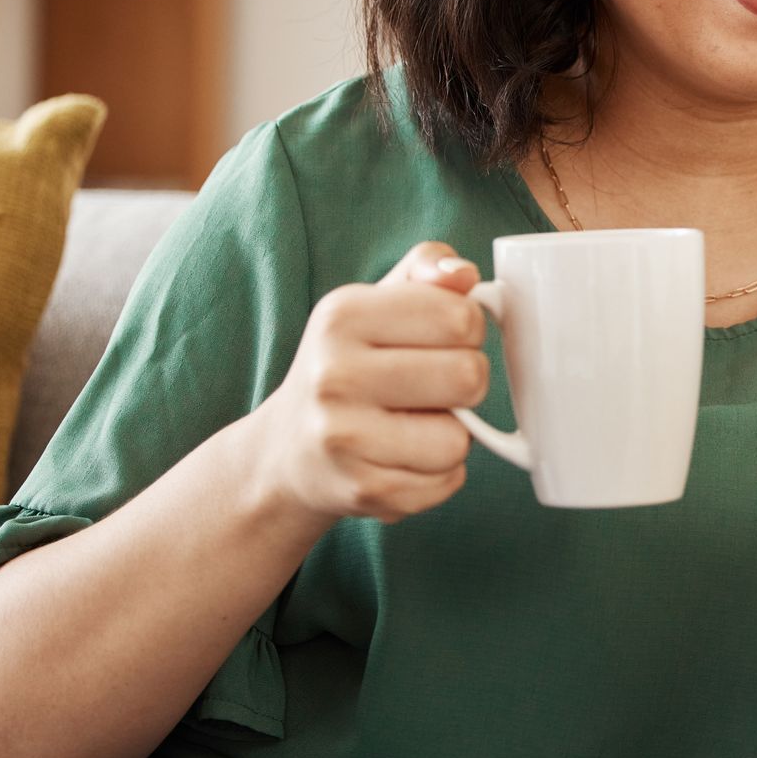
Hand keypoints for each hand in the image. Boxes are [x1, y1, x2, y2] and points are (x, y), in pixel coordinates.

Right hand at [249, 242, 492, 525]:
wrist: (287, 450)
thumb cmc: (349, 364)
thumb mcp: (377, 300)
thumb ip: (427, 267)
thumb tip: (464, 274)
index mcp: (342, 316)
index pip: (461, 317)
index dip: (468, 330)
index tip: (442, 339)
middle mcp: (333, 375)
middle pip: (469, 377)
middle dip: (467, 382)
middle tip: (434, 386)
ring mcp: (343, 438)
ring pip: (459, 439)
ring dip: (453, 434)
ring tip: (415, 424)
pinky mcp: (360, 490)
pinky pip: (447, 481)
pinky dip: (439, 473)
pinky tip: (405, 458)